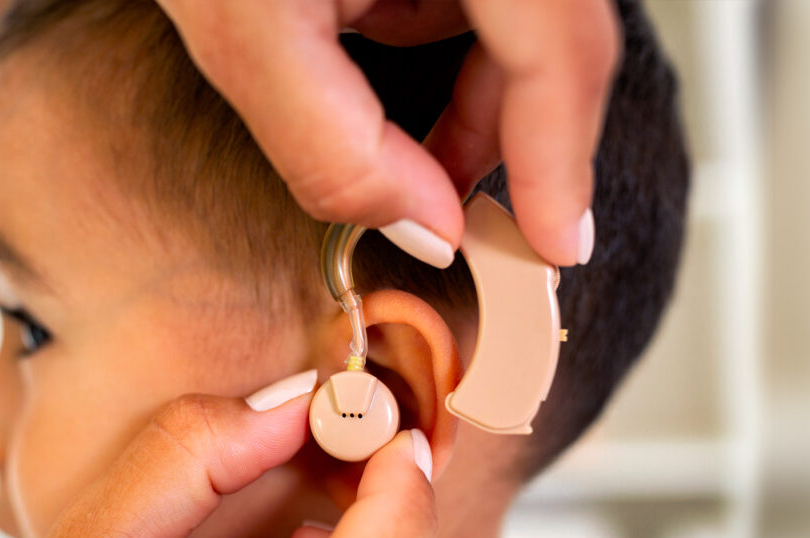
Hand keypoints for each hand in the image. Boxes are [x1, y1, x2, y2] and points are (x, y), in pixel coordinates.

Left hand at [156, 0, 619, 266]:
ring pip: (527, 18)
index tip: (555, 244)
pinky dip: (439, 27)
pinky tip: (367, 24)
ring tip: (382, 105)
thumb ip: (336, 148)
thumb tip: (424, 223)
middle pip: (559, 40)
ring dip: (469, 83)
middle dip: (506, 134)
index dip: (562, 163)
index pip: (562, 54)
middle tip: (459, 210)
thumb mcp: (247, 35)